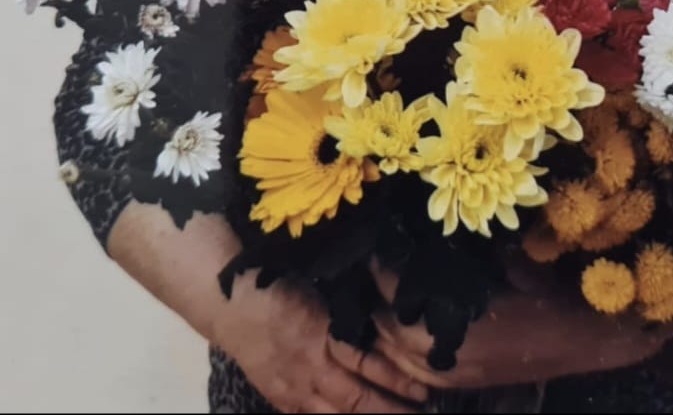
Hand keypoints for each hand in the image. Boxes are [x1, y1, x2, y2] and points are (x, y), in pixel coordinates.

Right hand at [212, 270, 428, 413]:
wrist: (232, 305)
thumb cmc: (283, 286)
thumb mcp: (324, 290)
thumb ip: (352, 307)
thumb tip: (391, 303)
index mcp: (325, 336)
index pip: (368, 364)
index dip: (397, 380)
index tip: (424, 391)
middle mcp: (312, 369)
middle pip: (356, 400)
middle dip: (389, 412)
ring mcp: (295, 389)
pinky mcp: (281, 399)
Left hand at [369, 258, 672, 390]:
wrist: (581, 342)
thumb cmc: (549, 296)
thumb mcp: (510, 260)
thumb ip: (474, 250)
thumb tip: (445, 219)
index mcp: (455, 319)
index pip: (395, 290)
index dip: (380, 265)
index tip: (374, 242)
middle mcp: (444, 353)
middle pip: (384, 325)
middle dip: (375, 296)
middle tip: (370, 265)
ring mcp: (449, 374)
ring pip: (391, 353)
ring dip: (383, 324)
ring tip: (379, 294)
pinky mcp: (457, 383)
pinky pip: (410, 370)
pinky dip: (397, 349)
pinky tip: (400, 328)